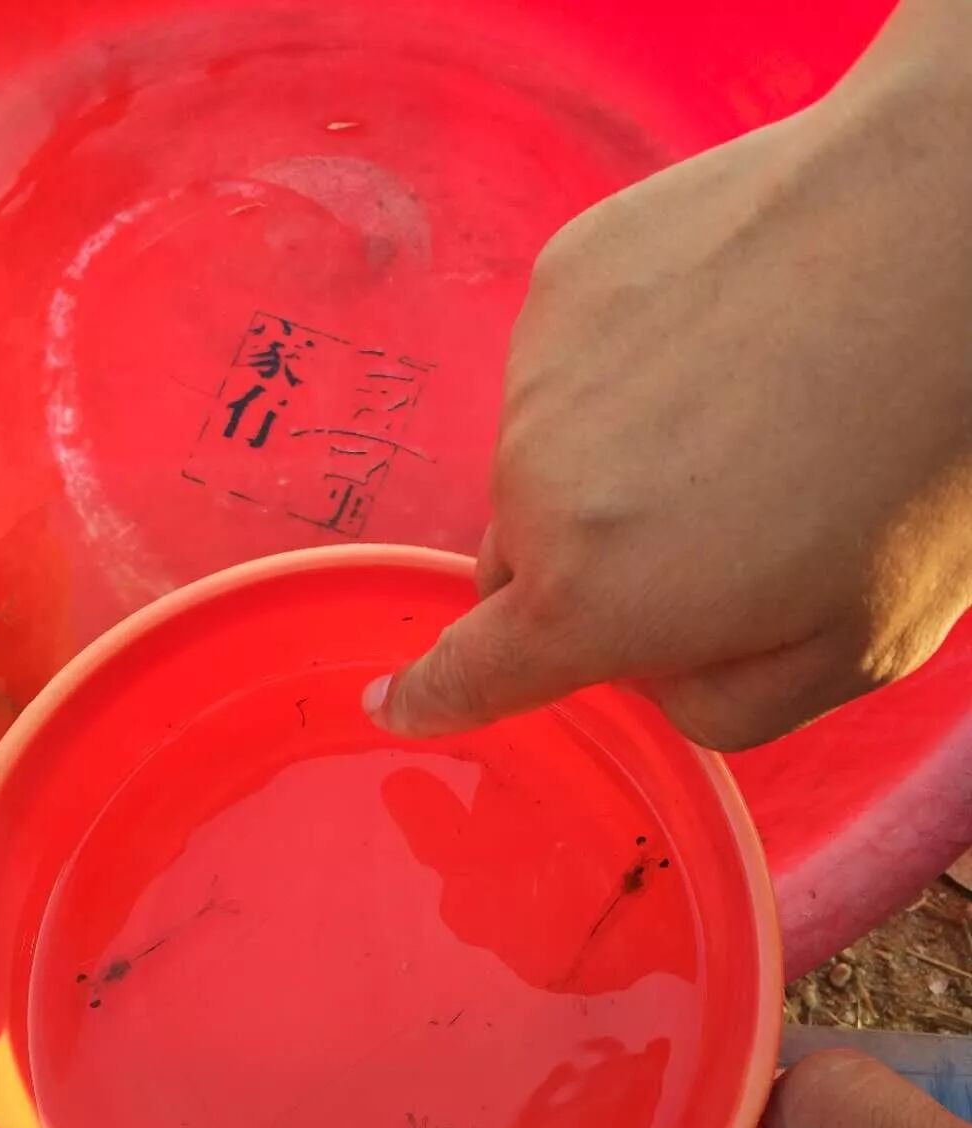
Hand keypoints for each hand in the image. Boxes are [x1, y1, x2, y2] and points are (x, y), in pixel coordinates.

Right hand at [366, 0, 971, 749]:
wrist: (944, 234)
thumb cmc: (916, 459)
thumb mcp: (849, 651)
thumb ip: (717, 707)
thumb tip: (648, 675)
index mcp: (592, 599)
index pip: (473, 673)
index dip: (435, 697)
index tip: (397, 704)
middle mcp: (534, 487)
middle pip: (521, 563)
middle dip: (585, 574)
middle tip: (710, 534)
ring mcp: (540, 371)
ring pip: (546, 456)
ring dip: (611, 464)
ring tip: (739, 416)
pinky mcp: (567, 278)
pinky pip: (568, 364)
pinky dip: (625, 373)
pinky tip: (723, 340)